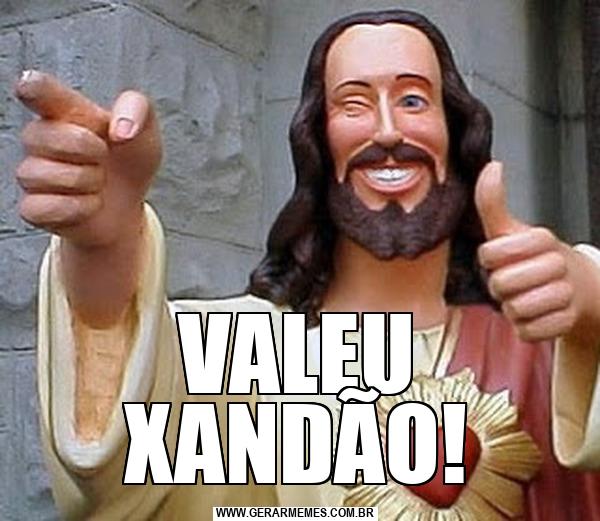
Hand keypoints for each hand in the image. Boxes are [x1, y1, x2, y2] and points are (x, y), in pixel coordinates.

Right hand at [15, 70, 161, 247]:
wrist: (129, 206)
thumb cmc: (128, 161)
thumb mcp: (145, 130)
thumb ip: (137, 108)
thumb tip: (121, 129)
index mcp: (65, 111)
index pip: (37, 90)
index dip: (32, 88)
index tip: (31, 87)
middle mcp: (42, 138)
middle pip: (41, 134)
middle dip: (86, 147)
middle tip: (104, 155)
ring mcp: (34, 173)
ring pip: (40, 174)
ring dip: (85, 181)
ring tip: (98, 180)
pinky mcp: (35, 207)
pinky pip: (43, 207)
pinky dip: (77, 208)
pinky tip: (90, 202)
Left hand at [475, 161, 599, 342]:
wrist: (578, 289)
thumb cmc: (536, 259)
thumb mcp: (511, 230)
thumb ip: (493, 203)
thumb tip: (491, 167)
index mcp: (542, 239)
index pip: (491, 253)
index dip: (489, 259)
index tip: (501, 256)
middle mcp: (558, 264)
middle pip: (501, 284)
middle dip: (500, 286)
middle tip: (513, 281)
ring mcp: (565, 294)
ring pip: (515, 309)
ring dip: (512, 308)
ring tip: (523, 298)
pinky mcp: (566, 322)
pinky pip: (528, 331)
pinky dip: (526, 327)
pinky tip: (536, 315)